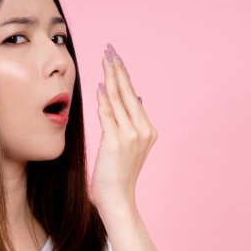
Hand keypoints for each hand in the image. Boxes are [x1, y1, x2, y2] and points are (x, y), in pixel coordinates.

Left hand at [92, 42, 156, 212]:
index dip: (124, 75)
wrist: (118, 200)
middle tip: (110, 49)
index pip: (134, 96)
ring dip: (111, 78)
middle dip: (118, 69)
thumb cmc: (118, 175)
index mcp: (148, 130)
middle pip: (128, 93)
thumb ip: (132, 123)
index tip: (116, 58)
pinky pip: (109, 116)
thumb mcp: (129, 147)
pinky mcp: (117, 142)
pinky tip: (101, 86)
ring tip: (105, 60)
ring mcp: (131, 136)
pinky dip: (105, 100)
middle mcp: (143, 131)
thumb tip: (138, 99)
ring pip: (119, 101)